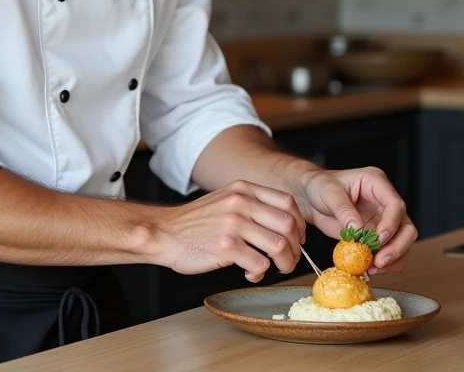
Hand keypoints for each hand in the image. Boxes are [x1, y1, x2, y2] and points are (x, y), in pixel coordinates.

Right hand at [152, 179, 306, 283]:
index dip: (299, 222)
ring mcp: (233, 224)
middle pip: (288, 224)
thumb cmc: (194, 222)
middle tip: (289, 259)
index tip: (298, 237)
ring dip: (284, 263)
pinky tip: (251, 274)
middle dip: (295, 247)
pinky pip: (260, 263)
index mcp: (243, 189)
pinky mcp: (226, 246)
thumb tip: (284, 225)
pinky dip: (261, 273)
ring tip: (275, 269)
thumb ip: (251, 204)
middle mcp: (240, 202)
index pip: (287, 202)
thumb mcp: (225, 199)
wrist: (164, 233)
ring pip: (279, 245)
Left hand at [298, 167, 416, 274]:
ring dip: (393, 258)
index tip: (379, 239)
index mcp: (377, 183)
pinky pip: (388, 252)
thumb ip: (343, 209)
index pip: (395, 204)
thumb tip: (356, 228)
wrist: (310, 198)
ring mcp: (382, 220)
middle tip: (380, 260)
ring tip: (373, 267)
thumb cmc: (320, 186)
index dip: (391, 223)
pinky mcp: (375, 236)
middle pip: (406, 226)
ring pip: (402, 242)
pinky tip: (369, 268)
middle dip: (397, 246)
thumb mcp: (328, 192)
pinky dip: (384, 264)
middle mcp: (384, 202)